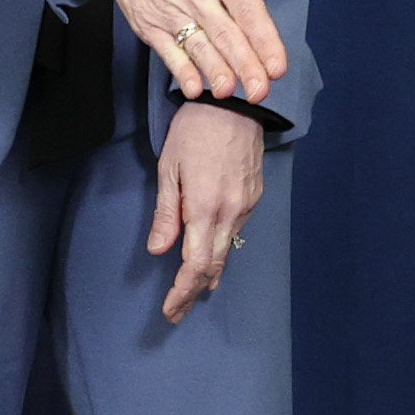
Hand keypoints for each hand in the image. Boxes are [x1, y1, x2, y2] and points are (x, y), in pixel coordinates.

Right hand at [104, 0, 325, 105]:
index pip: (246, 8)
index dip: (263, 39)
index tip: (278, 67)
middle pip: (224, 33)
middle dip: (244, 65)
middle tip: (261, 92)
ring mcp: (168, 7)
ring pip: (197, 45)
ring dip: (214, 71)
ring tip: (231, 91)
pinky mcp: (147, 21)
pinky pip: (166, 50)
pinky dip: (180, 70)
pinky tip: (194, 87)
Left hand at [146, 100, 269, 323]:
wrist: (233, 103)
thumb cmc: (194, 130)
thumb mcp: (169, 169)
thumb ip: (166, 213)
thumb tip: (159, 250)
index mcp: (205, 207)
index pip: (196, 264)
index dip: (182, 291)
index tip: (170, 309)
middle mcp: (231, 212)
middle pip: (213, 265)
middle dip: (194, 291)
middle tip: (177, 311)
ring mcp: (246, 205)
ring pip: (227, 250)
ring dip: (209, 274)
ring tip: (192, 292)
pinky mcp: (255, 197)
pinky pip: (236, 232)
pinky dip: (221, 250)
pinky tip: (212, 257)